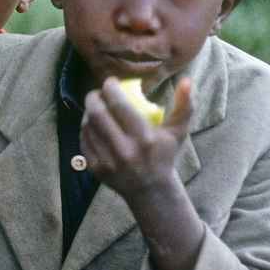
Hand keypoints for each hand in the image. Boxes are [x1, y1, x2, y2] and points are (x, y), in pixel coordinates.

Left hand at [81, 77, 192, 200]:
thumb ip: (185, 105)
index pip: (119, 105)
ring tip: (94, 106)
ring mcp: (107, 161)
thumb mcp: (179, 131)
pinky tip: (90, 123)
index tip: (110, 82)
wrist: (150, 189)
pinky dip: (85, 128)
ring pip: (88, 127)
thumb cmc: (165, 154)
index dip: (110, 88)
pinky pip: (84, 141)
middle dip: (93, 97)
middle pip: (98, 114)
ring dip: (87, 112)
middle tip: (97, 92)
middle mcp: (124, 150)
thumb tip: (185, 79)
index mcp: (144, 138)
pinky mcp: (95, 169)